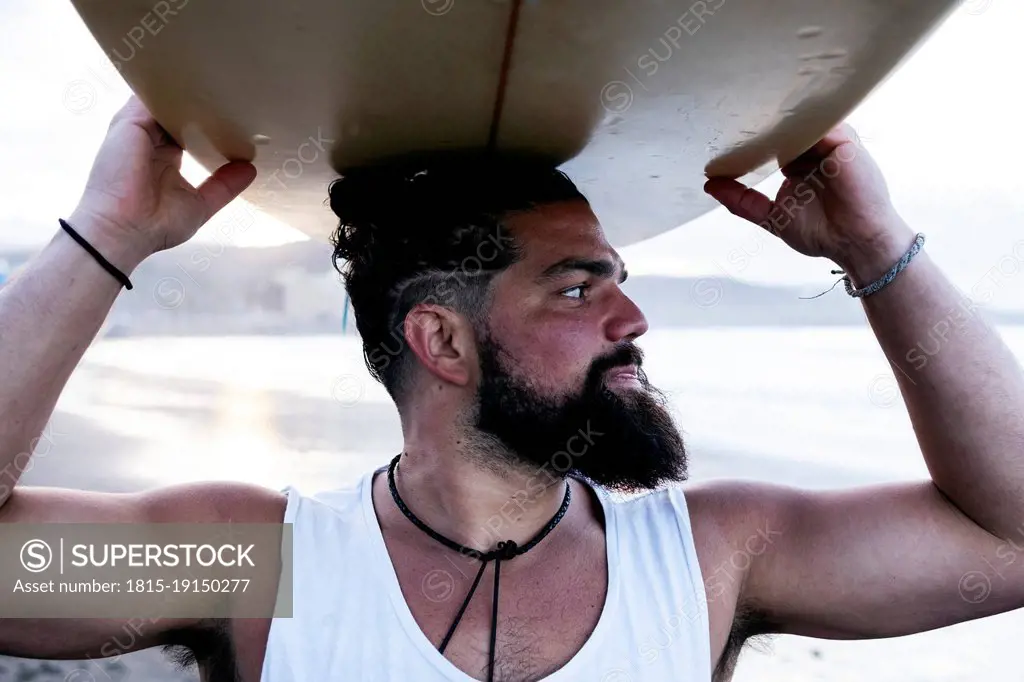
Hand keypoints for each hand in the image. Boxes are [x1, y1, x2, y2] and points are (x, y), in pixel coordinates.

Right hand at [69, 95, 256, 260]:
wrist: (123, 230)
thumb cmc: (156, 224)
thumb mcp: (201, 204)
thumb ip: (224, 185)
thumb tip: (251, 169)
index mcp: (164, 156)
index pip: (187, 129)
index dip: (208, 122)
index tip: (235, 115)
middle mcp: (150, 139)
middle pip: (175, 110)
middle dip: (200, 101)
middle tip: (231, 91)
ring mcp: (138, 128)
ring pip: (163, 98)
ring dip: (186, 89)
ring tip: (217, 78)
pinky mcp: (131, 122)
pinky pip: (150, 95)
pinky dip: (169, 87)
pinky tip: (193, 80)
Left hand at [703, 123, 913, 280]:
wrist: (855, 243)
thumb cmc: (822, 232)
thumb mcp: (771, 217)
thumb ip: (742, 202)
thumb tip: (710, 185)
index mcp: (797, 163)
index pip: (771, 141)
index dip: (750, 138)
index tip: (723, 134)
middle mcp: (814, 151)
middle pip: (786, 126)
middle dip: (763, 122)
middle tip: (733, 114)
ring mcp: (830, 144)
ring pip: (804, 120)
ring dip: (782, 117)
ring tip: (754, 110)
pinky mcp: (844, 142)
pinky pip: (824, 121)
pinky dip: (806, 119)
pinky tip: (784, 120)